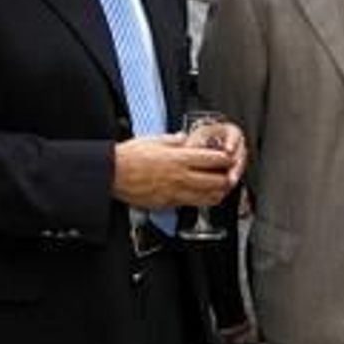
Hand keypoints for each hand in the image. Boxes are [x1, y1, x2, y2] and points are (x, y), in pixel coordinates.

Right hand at [112, 126, 245, 209]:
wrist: (112, 174)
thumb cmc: (128, 157)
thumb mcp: (154, 140)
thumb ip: (174, 140)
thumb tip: (185, 138)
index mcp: (180, 158)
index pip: (214, 160)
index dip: (227, 159)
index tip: (231, 157)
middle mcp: (181, 177)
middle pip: (218, 182)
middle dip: (229, 178)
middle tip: (231, 175)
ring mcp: (176, 192)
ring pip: (209, 197)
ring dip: (219, 192)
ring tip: (222, 187)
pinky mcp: (169, 204)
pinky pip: (193, 204)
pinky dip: (202, 200)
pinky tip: (203, 196)